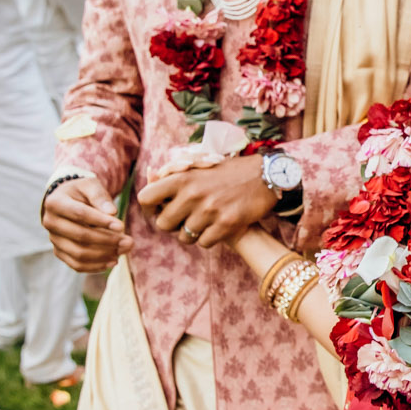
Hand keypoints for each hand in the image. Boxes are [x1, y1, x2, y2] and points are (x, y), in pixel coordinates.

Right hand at [42, 176, 132, 271]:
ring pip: (78, 254)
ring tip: (123, 251)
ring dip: (104, 255)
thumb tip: (112, 213)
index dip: (101, 221)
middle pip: (80, 236)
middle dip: (107, 240)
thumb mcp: (90, 185)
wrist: (67, 200)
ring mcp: (53, 239)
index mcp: (55, 203)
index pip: (80, 214)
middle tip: (129, 242)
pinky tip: (112, 261)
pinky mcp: (59, 252)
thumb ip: (100, 197)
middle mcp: (50, 222)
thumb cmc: (81, 191)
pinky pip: (76, 265)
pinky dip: (95, 266)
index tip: (121, 226)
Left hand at [135, 154, 276, 247]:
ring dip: (192, 233)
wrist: (264, 175)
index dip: (148, 208)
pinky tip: (217, 227)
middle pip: (163, 224)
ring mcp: (209, 210)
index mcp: (182, 178)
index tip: (159, 210)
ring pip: (184, 237)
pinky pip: (204, 243)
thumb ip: (174, 175)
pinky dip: (209, 238)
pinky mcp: (226, 224)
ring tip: (204, 222)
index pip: (145, 198)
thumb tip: (150, 177)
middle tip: (185, 219)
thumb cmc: (228, 171)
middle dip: (173, 225)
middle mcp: (192, 194)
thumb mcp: (199, 166)